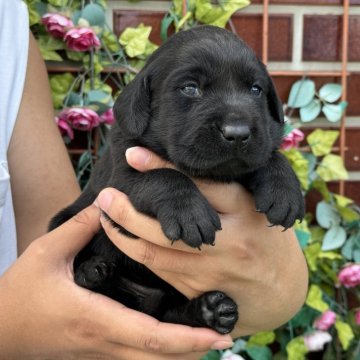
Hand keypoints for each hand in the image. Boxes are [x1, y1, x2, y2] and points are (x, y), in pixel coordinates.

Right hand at [0, 205, 232, 359]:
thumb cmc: (20, 292)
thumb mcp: (47, 253)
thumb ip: (80, 227)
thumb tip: (108, 205)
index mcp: (95, 317)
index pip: (149, 336)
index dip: (185, 339)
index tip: (215, 334)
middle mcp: (103, 340)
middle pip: (157, 357)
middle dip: (193, 351)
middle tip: (225, 338)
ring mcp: (100, 351)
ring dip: (180, 355)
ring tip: (208, 340)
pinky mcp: (95, 351)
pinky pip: (136, 358)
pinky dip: (160, 353)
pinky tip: (174, 342)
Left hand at [97, 146, 307, 336]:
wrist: (282, 292)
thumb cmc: (267, 240)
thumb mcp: (259, 207)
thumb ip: (227, 191)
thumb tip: (182, 169)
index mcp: (246, 211)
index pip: (200, 184)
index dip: (162, 167)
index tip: (134, 154)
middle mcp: (229, 242)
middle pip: (167, 226)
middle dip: (127, 210)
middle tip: (106, 195)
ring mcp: (212, 270)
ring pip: (155, 252)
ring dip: (123, 234)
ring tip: (104, 215)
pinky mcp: (200, 292)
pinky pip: (159, 270)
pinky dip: (137, 253)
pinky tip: (123, 239)